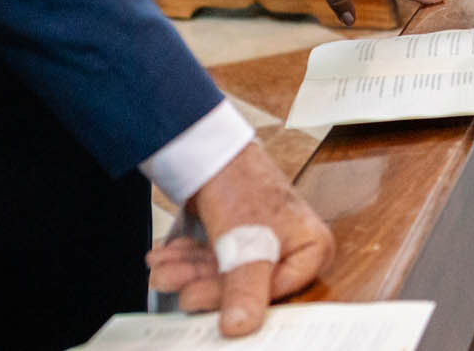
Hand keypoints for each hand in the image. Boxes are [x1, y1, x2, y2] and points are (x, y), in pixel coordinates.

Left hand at [146, 142, 332, 336]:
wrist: (210, 146)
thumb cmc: (241, 182)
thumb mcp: (244, 242)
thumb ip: (245, 288)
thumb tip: (242, 327)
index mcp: (311, 247)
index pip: (278, 291)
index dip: (237, 299)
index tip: (200, 299)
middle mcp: (291, 247)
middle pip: (246, 284)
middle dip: (202, 283)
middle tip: (175, 286)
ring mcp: (263, 243)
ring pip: (225, 273)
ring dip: (189, 273)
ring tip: (163, 269)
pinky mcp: (238, 238)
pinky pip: (214, 261)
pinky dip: (188, 261)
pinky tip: (166, 258)